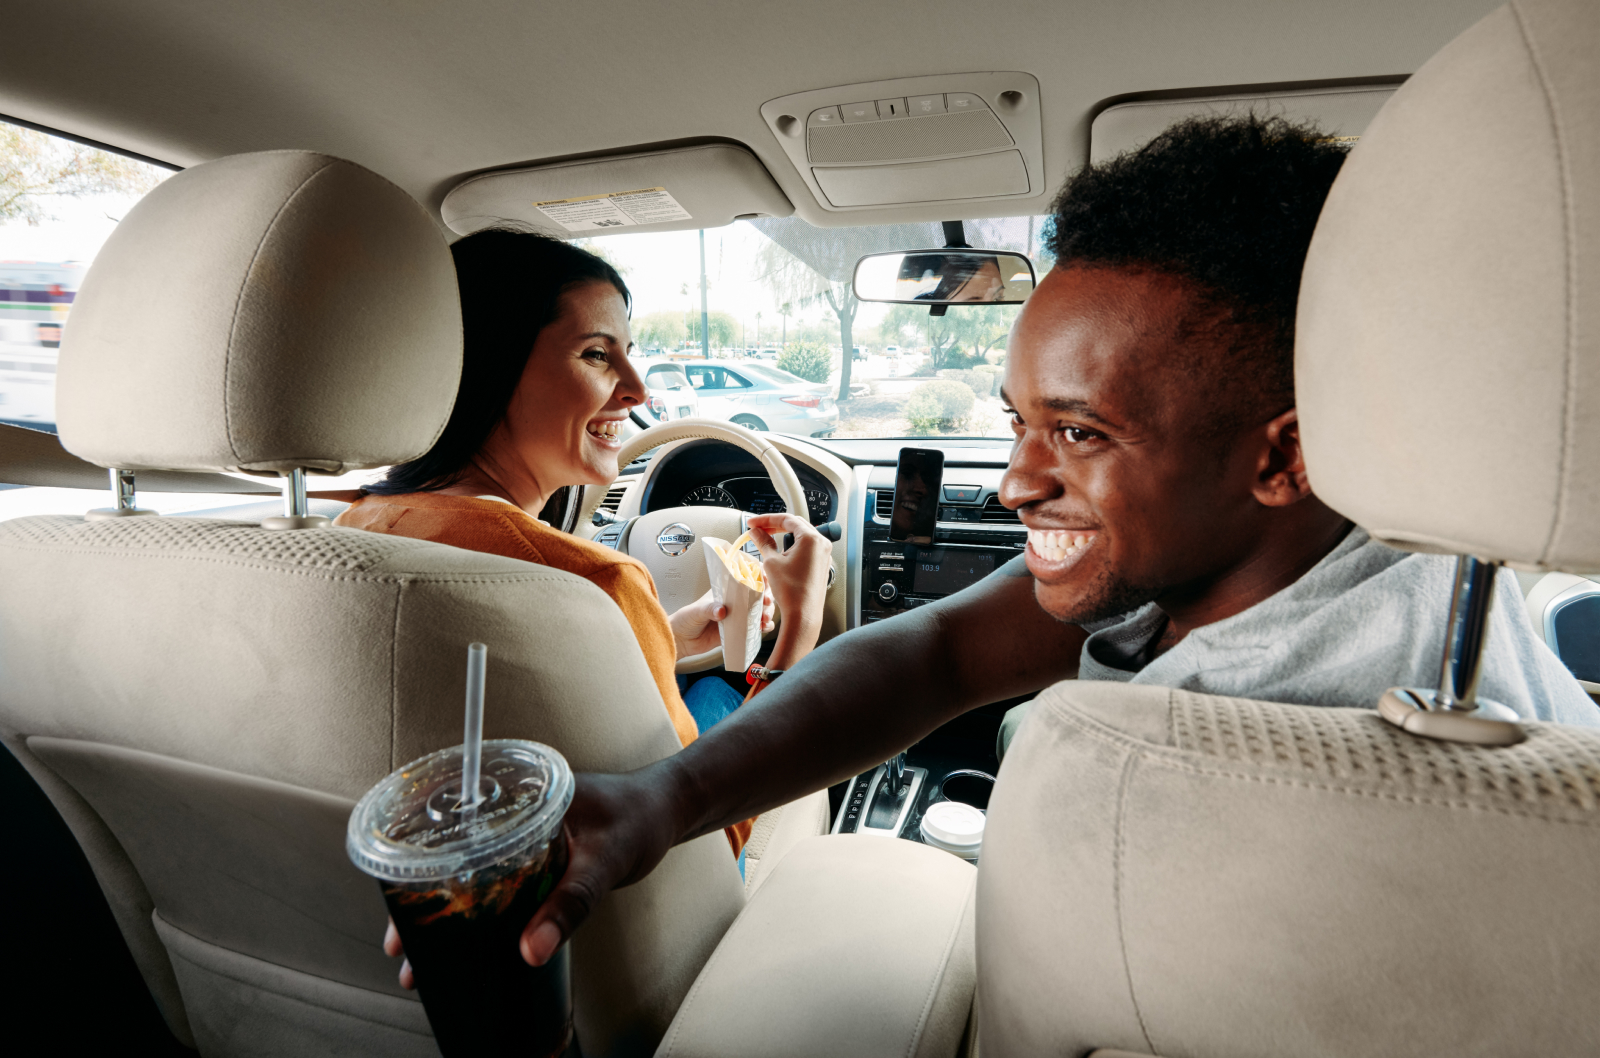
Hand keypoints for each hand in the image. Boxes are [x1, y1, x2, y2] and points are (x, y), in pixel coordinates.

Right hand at [378, 771, 680, 976]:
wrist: (669, 810)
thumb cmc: (641, 817)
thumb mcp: (605, 860)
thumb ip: (571, 903)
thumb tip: (532, 950)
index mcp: (518, 793)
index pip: (449, 826)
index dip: (414, 868)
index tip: (397, 911)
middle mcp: (511, 810)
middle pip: (448, 855)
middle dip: (421, 902)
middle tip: (400, 946)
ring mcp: (520, 833)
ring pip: (468, 873)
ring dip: (445, 910)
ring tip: (421, 956)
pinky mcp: (533, 855)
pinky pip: (494, 882)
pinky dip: (477, 909)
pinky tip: (465, 941)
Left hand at [668, 584, 777, 660]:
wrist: (681, 640)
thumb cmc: (685, 620)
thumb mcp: (696, 611)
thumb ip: (709, 610)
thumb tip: (722, 611)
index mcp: (724, 592)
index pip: (744, 580)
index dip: (758, 579)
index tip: (765, 582)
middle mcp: (734, 603)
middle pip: (757, 596)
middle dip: (765, 598)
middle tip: (766, 604)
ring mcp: (737, 617)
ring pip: (759, 611)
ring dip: (767, 613)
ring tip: (765, 619)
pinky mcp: (738, 631)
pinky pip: (755, 628)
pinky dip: (763, 627)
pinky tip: (764, 628)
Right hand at [744, 513, 829, 666]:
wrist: (803, 615)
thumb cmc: (790, 591)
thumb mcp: (771, 562)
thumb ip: (763, 543)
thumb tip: (756, 532)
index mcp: (811, 539)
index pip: (786, 519)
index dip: (766, 519)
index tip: (753, 523)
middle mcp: (822, 544)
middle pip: (796, 525)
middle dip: (775, 525)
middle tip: (758, 529)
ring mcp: (824, 555)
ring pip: (802, 536)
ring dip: (784, 535)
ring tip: (767, 539)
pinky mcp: (822, 565)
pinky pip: (807, 549)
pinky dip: (793, 546)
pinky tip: (780, 552)